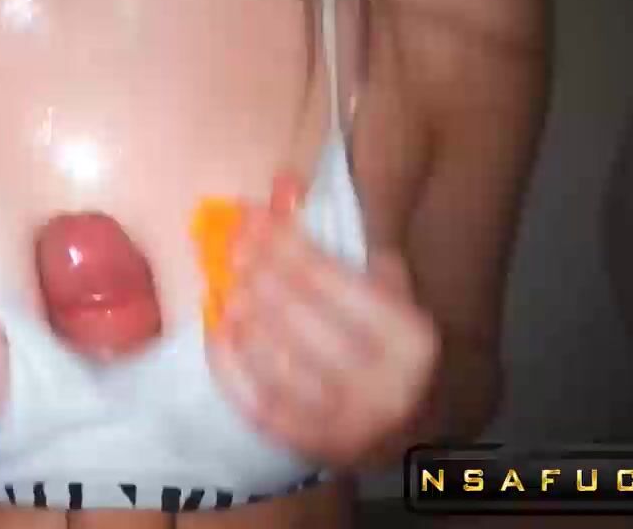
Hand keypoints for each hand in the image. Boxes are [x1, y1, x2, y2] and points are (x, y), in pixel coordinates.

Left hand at [203, 173, 439, 467]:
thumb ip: (340, 244)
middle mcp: (385, 383)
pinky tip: (218, 327)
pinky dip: (232, 362)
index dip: (286, 241)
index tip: (252, 212)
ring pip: (277, 356)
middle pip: (300, 314)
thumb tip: (283, 186)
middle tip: (230, 240)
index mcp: (410, 337)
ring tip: (223, 278)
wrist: (415, 428)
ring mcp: (348, 421)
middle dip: (259, 270)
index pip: (332, 278)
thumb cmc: (392, 346)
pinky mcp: (313, 446)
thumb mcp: (391, 294)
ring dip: (242, 312)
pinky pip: (260, 401)